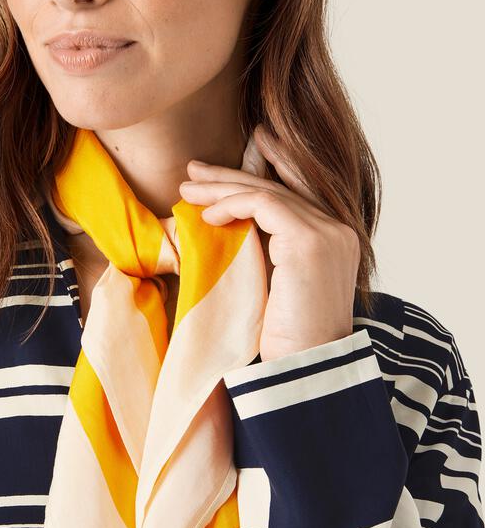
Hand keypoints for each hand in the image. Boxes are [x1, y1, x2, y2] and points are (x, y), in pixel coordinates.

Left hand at [179, 124, 360, 361]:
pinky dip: (231, 203)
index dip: (271, 163)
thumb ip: (265, 247)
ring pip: (267, 191)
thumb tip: (227, 218)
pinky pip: (264, 203)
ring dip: (222, 188)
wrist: (302, 371)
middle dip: (231, 176)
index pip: (298, 189)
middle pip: (278, 187)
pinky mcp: (310, 241)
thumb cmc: (283, 338)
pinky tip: (207, 217)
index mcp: (334, 239)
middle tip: (193, 170)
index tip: (233, 157)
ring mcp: (329, 234)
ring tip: (187, 191)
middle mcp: (339, 230)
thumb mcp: (273, 281)